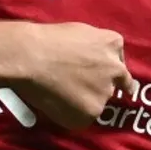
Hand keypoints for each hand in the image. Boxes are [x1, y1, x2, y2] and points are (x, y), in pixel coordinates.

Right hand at [15, 22, 136, 129]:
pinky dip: (71, 114)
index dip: (111, 73)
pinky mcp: (91, 112)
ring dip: (84, 101)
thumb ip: (93, 49)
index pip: (120, 63)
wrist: (30, 57)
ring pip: (97, 101)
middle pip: (115, 84)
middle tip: (82, 90)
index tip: (107, 80)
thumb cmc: (46, 39)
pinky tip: (55, 102)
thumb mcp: (80, 33)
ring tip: (60, 93)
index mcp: (112, 44)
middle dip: (101, 87)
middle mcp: (116, 69)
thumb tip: (89, 61)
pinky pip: (82, 116)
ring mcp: (105, 92)